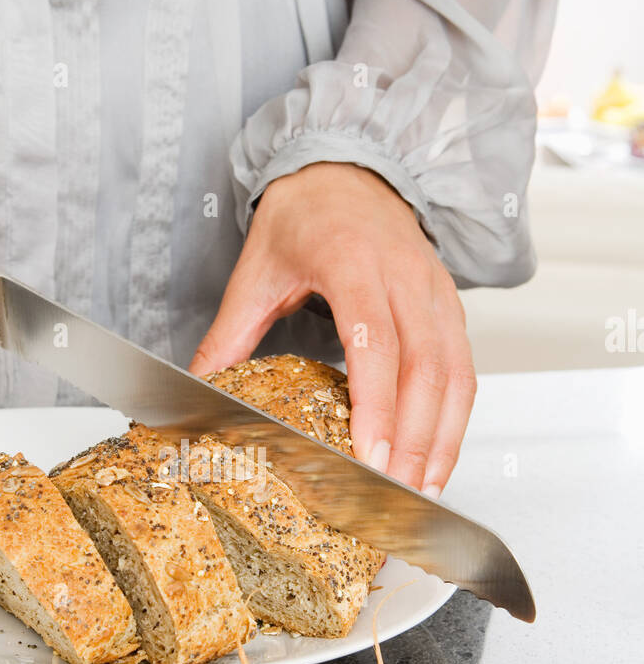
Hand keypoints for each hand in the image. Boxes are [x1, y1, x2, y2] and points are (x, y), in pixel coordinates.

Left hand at [190, 162, 476, 494]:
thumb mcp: (255, 270)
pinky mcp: (450, 305)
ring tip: (421, 491)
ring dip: (442, 439)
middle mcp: (404, 275)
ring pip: (454, 374)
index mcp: (352, 262)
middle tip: (393, 494)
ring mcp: (434, 291)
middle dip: (413, 441)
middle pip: (424, 369)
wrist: (349, 169)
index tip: (369, 456)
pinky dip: (455, 419)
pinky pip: (464, 369)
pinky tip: (436, 457)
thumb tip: (198, 390)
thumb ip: (229, 334)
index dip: (377, 405)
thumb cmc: (305, 215)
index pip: (375, 342)